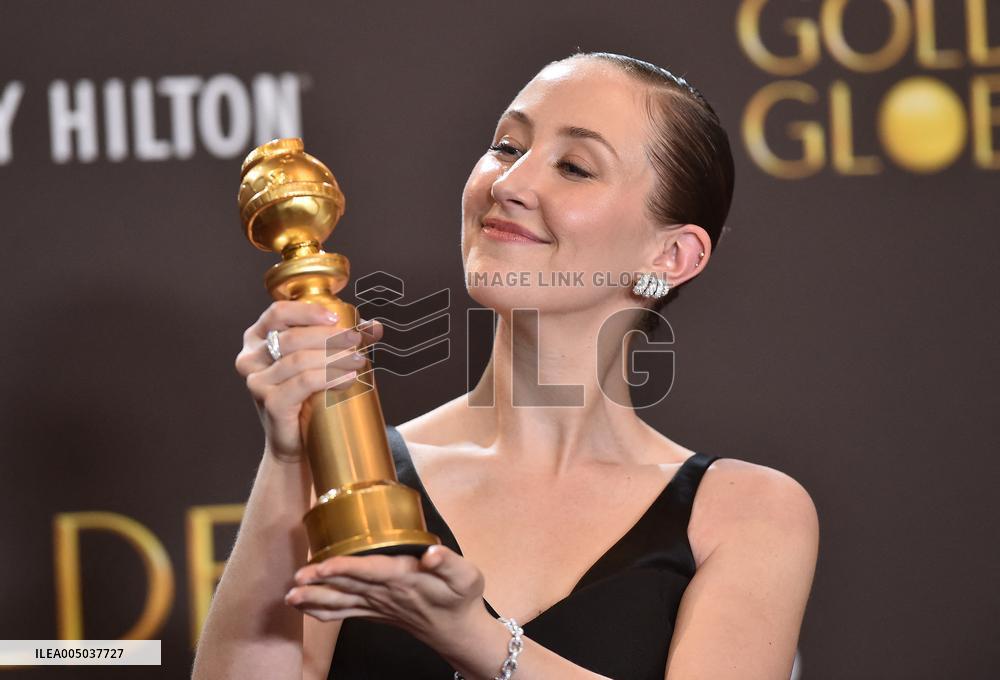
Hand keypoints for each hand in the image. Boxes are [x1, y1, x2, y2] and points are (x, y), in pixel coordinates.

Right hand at [233, 300, 383, 461]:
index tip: (336, 318)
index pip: (277, 313)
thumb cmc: (306, 396)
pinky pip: (302, 383)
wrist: (296, 443)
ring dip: (333, 357)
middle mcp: (250, 358)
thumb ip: (339, 340)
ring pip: (299, 360)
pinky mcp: (270, 403)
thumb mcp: (316, 361)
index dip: (307, 311)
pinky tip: (348, 378)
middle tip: (355, 340)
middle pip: (291, 337)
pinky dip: (328, 377)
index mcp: (257, 338)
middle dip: (328, 336)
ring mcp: (257, 382)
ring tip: (358, 361)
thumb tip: (374, 326)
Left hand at [286, 546, 488, 650]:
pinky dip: (320, 611)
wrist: (458, 631)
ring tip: (290, 596)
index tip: (322, 566)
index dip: (345, 568)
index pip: (369, 571)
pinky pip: (342, 613)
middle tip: (295, 579)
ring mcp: (377, 605)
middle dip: (319, 583)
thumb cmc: (461, 598)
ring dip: (314, 599)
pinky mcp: (373, 612)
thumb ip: (448, 562)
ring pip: (340, 602)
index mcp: (404, 578)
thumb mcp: (466, 576)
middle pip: (347, 587)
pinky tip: (302, 606)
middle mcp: (385, 594)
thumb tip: (432, 553)